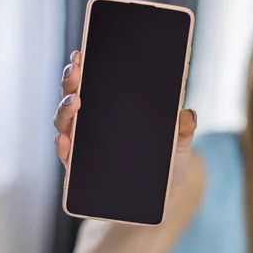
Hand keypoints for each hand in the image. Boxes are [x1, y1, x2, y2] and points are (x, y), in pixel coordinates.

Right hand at [53, 51, 197, 185]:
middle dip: (71, 83)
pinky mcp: (82, 174)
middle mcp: (92, 128)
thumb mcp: (179, 145)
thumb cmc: (166, 166)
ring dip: (65, 111)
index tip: (81, 53)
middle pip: (74, 100)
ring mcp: (85, 150)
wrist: (162, 200)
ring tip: (75, 102)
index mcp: (112, 112)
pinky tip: (65, 140)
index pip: (93, 85)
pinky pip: (67, 159)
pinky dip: (63, 148)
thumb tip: (188, 113)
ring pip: (66, 125)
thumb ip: (184, 129)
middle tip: (75, 71)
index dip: (84, 68)